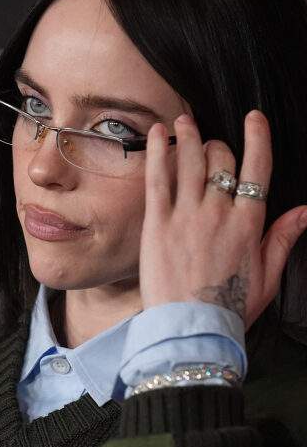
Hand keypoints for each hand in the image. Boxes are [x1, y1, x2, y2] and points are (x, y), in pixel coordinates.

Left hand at [139, 109, 306, 330]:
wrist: (191, 327)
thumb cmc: (230, 306)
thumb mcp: (267, 276)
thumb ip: (283, 238)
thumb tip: (305, 211)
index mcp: (248, 223)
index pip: (257, 168)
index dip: (257, 138)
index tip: (254, 118)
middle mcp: (219, 212)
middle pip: (221, 161)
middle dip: (217, 146)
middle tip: (209, 144)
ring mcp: (187, 215)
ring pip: (190, 162)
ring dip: (188, 135)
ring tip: (182, 120)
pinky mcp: (158, 222)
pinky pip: (158, 179)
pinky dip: (156, 153)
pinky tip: (155, 133)